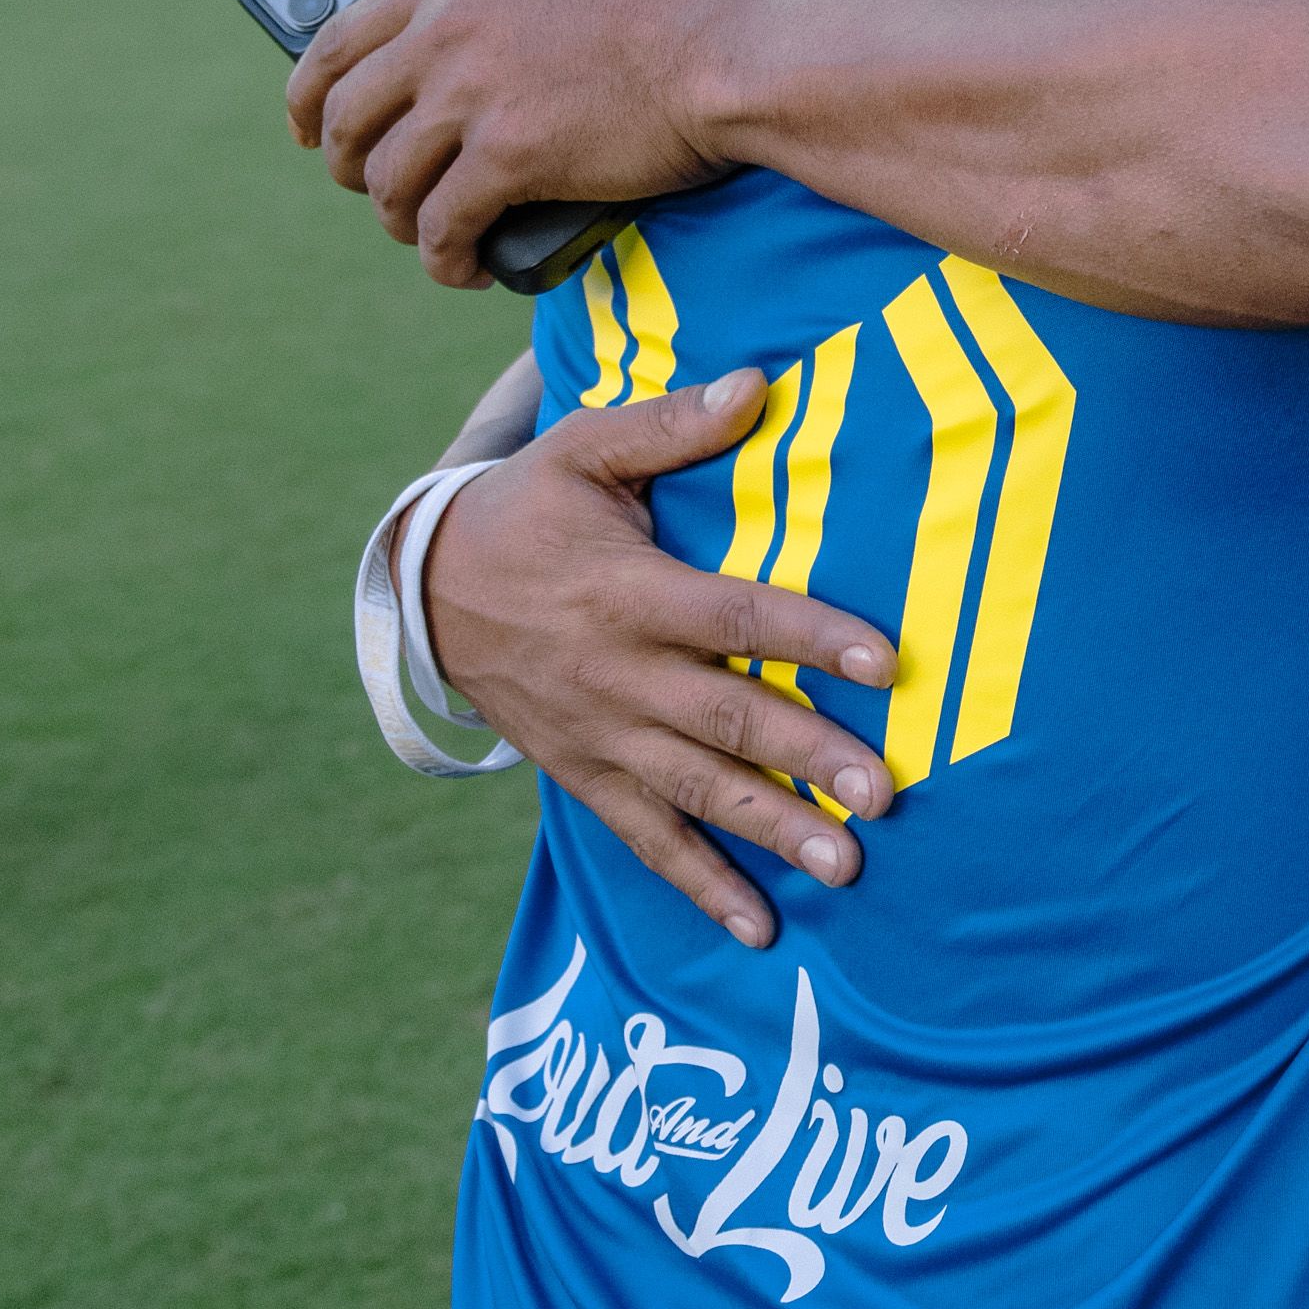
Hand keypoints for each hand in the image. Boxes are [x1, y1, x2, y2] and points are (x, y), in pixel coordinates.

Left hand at [287, 0, 745, 285]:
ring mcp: (473, 96)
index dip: (308, 92)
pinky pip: (443, 226)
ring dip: (399, 220)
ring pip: (388, 179)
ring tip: (429, 239)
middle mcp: (447, 31)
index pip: (340, 37)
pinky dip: (446, 259)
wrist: (736, 46)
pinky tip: (463, 270)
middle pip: (347, 115)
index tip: (306, 123)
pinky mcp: (509, 159)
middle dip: (347, 165)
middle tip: (369, 189)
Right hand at [420, 371, 901, 950]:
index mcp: (627, 592)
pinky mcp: (586, 775)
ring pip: (696, 791)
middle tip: (882, 793)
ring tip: (845, 864)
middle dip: (806, 757)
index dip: (810, 637)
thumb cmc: (527, 509)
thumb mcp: (584, 448)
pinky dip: (701, 885)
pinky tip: (758, 925)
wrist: (425, 589)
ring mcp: (600, 735)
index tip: (884, 660)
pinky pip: (645, 839)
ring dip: (771, 830)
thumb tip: (760, 382)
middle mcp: (617, 674)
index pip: (734, 617)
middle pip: (725, 720)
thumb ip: (670, 424)